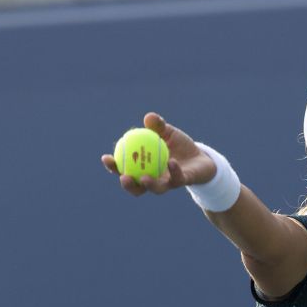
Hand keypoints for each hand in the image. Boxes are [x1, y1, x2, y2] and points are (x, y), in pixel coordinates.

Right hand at [101, 112, 217, 195]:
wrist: (201, 156)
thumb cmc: (178, 145)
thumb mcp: (168, 132)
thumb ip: (158, 126)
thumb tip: (149, 117)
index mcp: (144, 167)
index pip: (125, 169)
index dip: (113, 166)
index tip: (106, 158)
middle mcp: (154, 179)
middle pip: (137, 187)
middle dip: (128, 185)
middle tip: (123, 177)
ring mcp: (168, 183)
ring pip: (156, 189)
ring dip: (149, 185)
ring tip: (144, 178)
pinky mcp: (183, 182)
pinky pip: (177, 179)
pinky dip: (174, 171)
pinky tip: (171, 162)